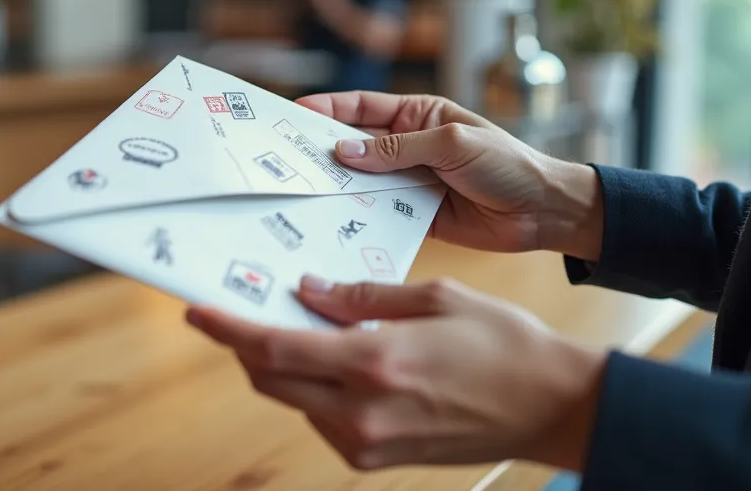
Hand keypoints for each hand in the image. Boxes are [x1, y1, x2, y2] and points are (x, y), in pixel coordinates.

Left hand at [186, 278, 606, 470]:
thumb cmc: (503, 345)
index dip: (227, 329)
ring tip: (305, 326)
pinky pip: (322, 419)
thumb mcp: (434, 299)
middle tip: (243, 310)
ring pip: (294, 399)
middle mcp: (359, 413)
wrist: (552, 408)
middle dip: (248, 345)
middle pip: (270, 379)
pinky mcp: (375, 459)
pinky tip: (338, 359)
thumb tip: (307, 291)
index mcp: (372, 365)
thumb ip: (361, 297)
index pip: (272, 349)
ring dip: (285, 365)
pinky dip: (315, 387)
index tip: (198, 311)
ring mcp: (365, 444)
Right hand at [298, 91, 603, 260]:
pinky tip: (334, 220)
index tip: (293, 115)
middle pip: (354, 146)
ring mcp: (409, 181)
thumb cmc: (508, 164)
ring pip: (361, 181)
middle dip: (321, 151)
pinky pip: (378, 212)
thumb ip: (397, 150)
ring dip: (336, 186)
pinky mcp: (414, 214)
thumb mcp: (451, 146)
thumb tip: (345, 152)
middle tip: (284, 159)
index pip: (362, 107)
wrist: (544, 212)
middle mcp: (408, 146)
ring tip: (300, 192)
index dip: (327, 110)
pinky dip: (358, 215)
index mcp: (418, 116)